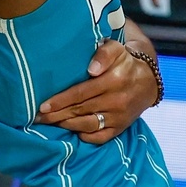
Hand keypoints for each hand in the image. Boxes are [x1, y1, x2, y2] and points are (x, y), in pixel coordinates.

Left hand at [35, 39, 155, 143]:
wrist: (148, 81)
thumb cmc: (124, 62)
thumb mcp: (116, 49)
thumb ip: (103, 54)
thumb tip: (91, 69)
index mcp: (113, 81)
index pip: (80, 93)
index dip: (60, 101)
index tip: (43, 105)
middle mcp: (116, 101)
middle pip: (80, 111)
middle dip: (56, 115)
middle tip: (38, 117)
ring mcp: (118, 117)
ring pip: (87, 125)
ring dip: (67, 125)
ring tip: (49, 123)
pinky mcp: (121, 128)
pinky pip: (100, 137)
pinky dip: (85, 136)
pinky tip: (72, 131)